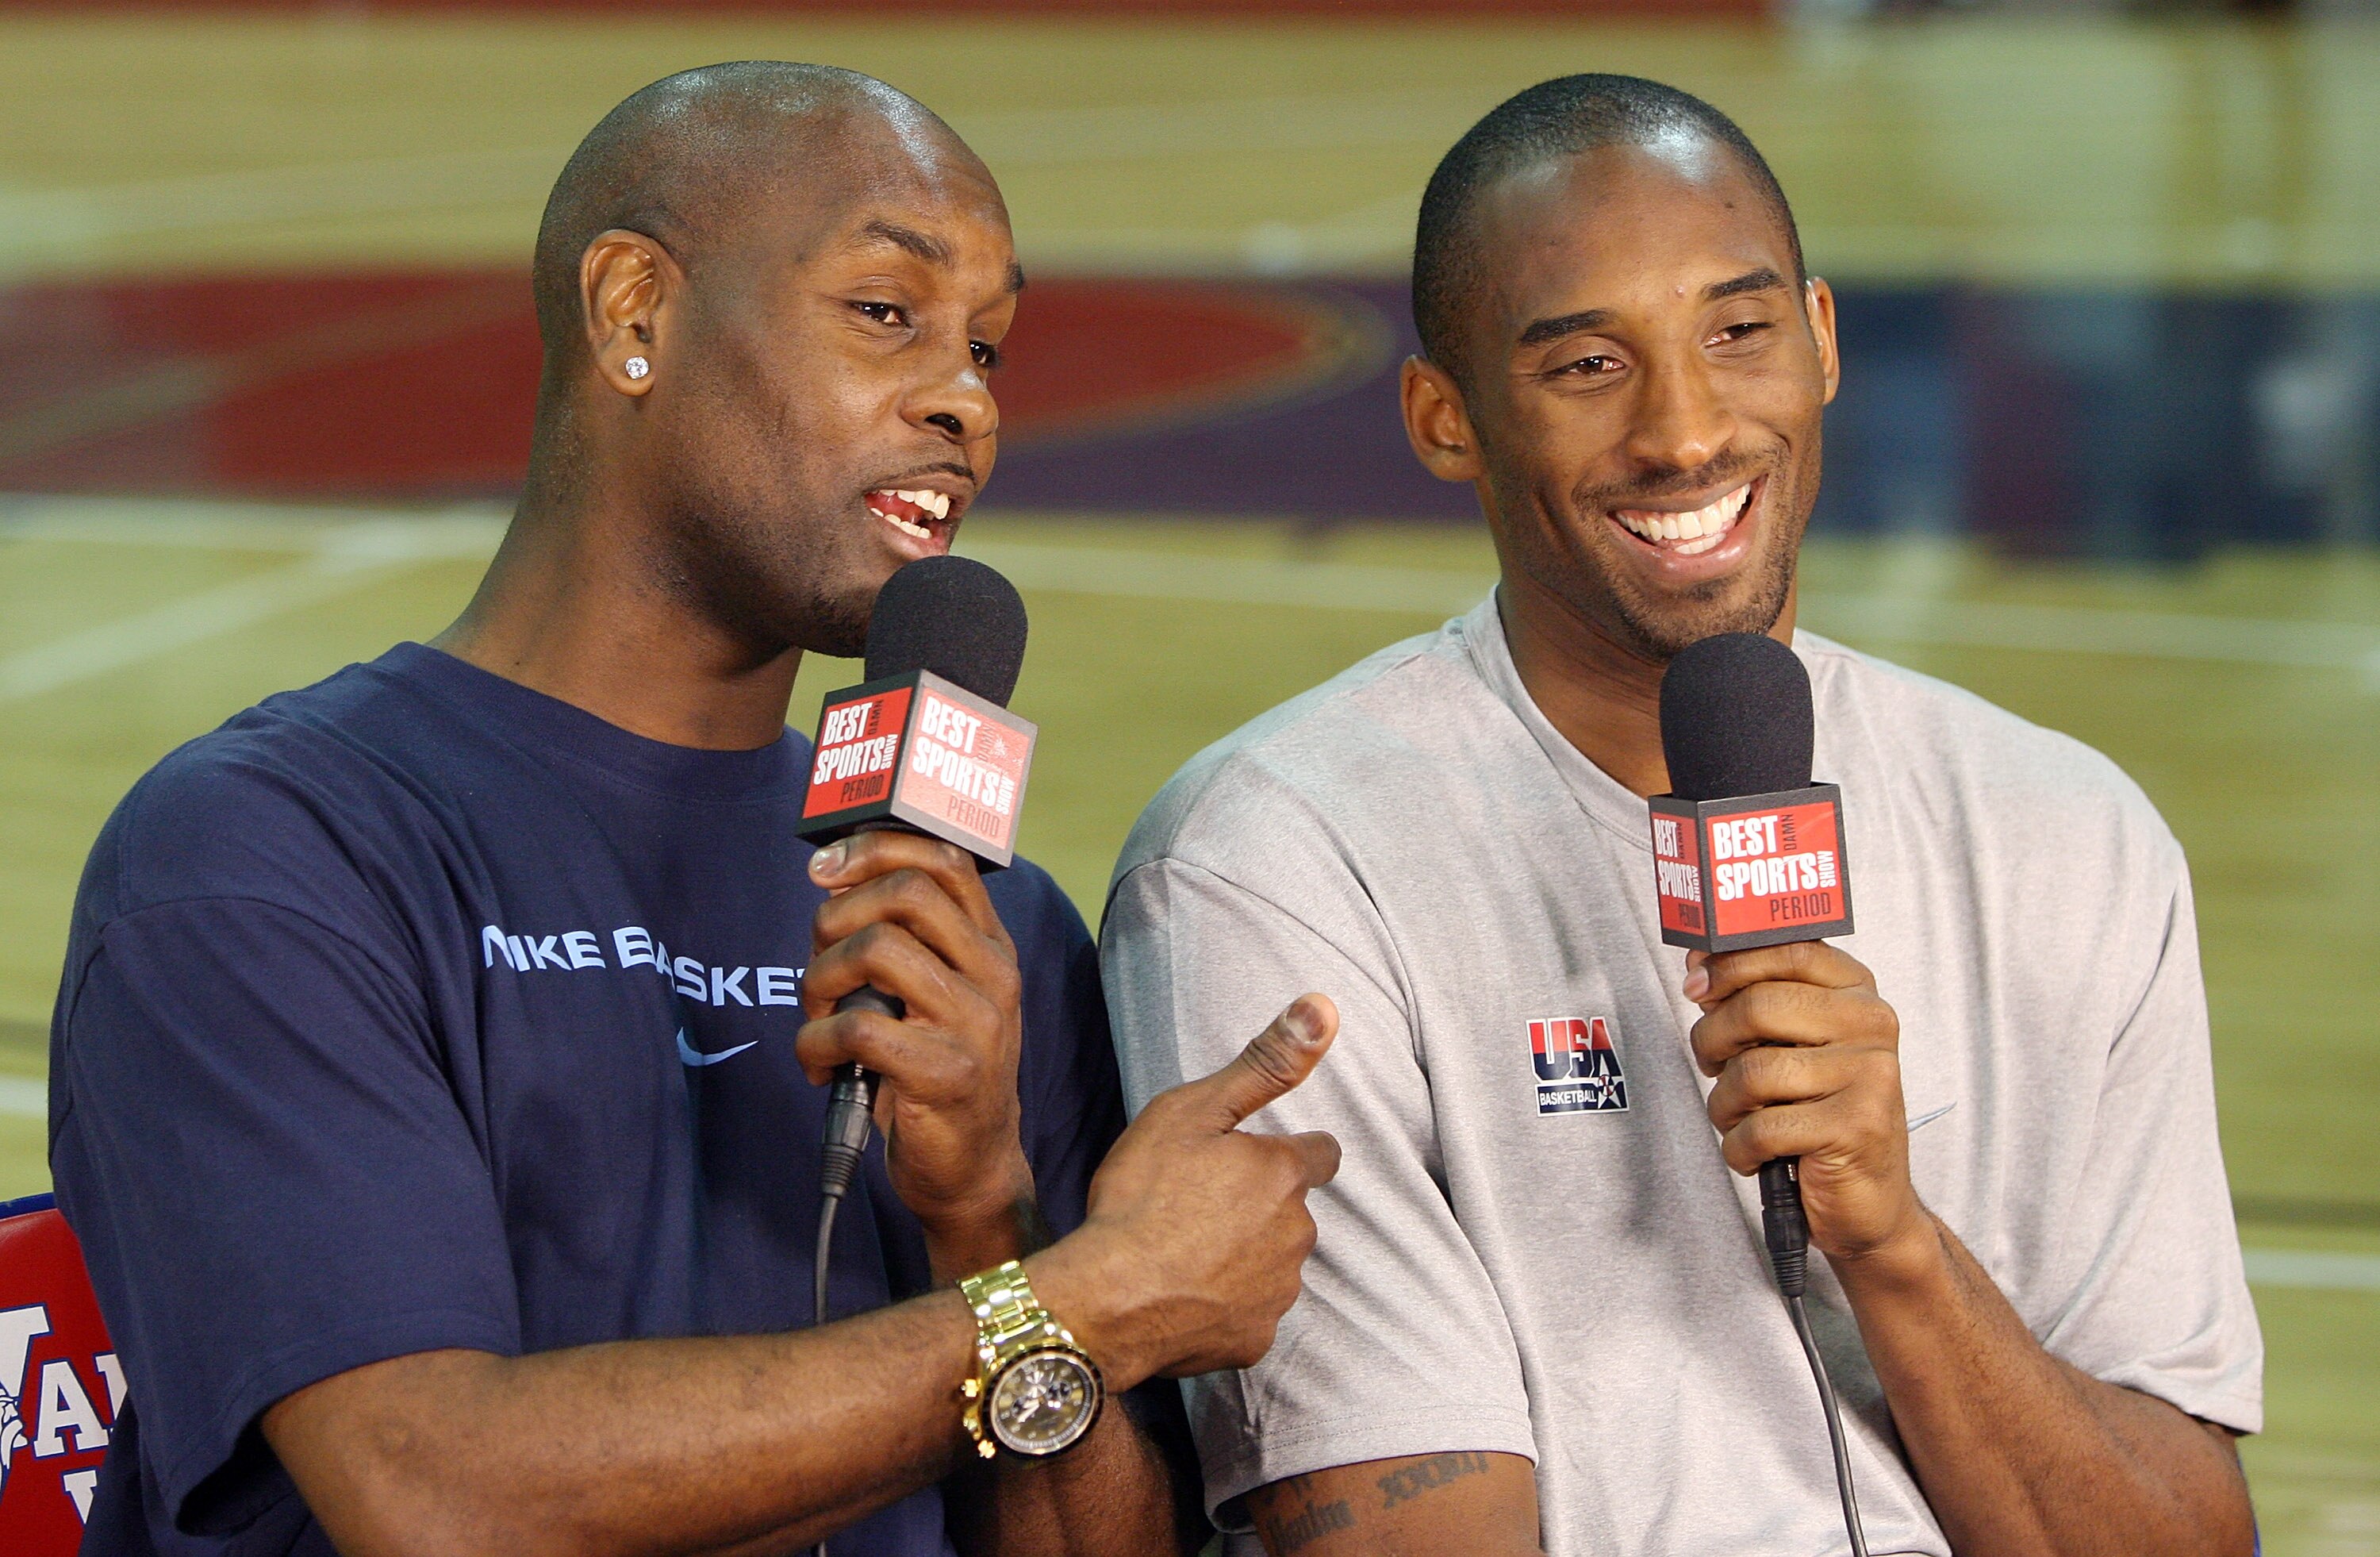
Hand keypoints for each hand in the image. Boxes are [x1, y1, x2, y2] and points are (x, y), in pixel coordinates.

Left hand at [797, 831, 1032, 1267]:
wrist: (971, 1170)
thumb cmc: (937, 1074)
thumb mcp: (935, 995)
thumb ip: (904, 941)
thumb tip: (830, 884)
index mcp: (991, 947)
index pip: (944, 858)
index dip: (875, 847)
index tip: (824, 869)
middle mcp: (994, 975)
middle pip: (906, 891)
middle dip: (837, 915)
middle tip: (817, 959)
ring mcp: (975, 1024)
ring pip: (877, 949)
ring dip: (820, 979)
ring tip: (818, 1015)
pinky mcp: (946, 1074)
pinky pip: (857, 1028)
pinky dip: (816, 1041)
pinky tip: (820, 1064)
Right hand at [1033, 995, 1341, 1389]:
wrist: (1105, 1299)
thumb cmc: (1141, 1197)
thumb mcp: (1192, 1111)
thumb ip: (1263, 1064)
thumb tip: (1325, 1007)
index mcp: (1284, 1175)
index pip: (1321, 1154)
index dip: (1287, 1153)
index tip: (1248, 1160)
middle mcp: (1297, 1234)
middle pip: (1292, 1212)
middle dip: (1259, 1208)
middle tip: (1196, 1208)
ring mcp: (1279, 1292)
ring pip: (1274, 1264)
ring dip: (1244, 1258)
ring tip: (1184, 1253)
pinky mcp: (1255, 1341)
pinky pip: (1249, 1316)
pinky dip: (1225, 1307)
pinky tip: (1183, 1296)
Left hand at [1687, 941, 1928, 1266]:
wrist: (1869, 1201)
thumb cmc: (1819, 1116)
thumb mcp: (1789, 1047)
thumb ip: (1752, 1001)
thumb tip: (1699, 965)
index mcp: (1857, 993)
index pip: (1788, 949)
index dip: (1730, 962)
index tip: (1696, 984)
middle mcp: (1871, 1025)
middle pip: (1758, 1006)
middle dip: (1712, 1039)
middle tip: (1710, 1064)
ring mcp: (1870, 1075)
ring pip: (1753, 1070)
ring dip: (1724, 1103)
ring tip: (1736, 1118)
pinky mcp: (1856, 1126)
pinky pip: (1762, 1127)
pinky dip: (1739, 1147)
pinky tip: (1753, 1154)